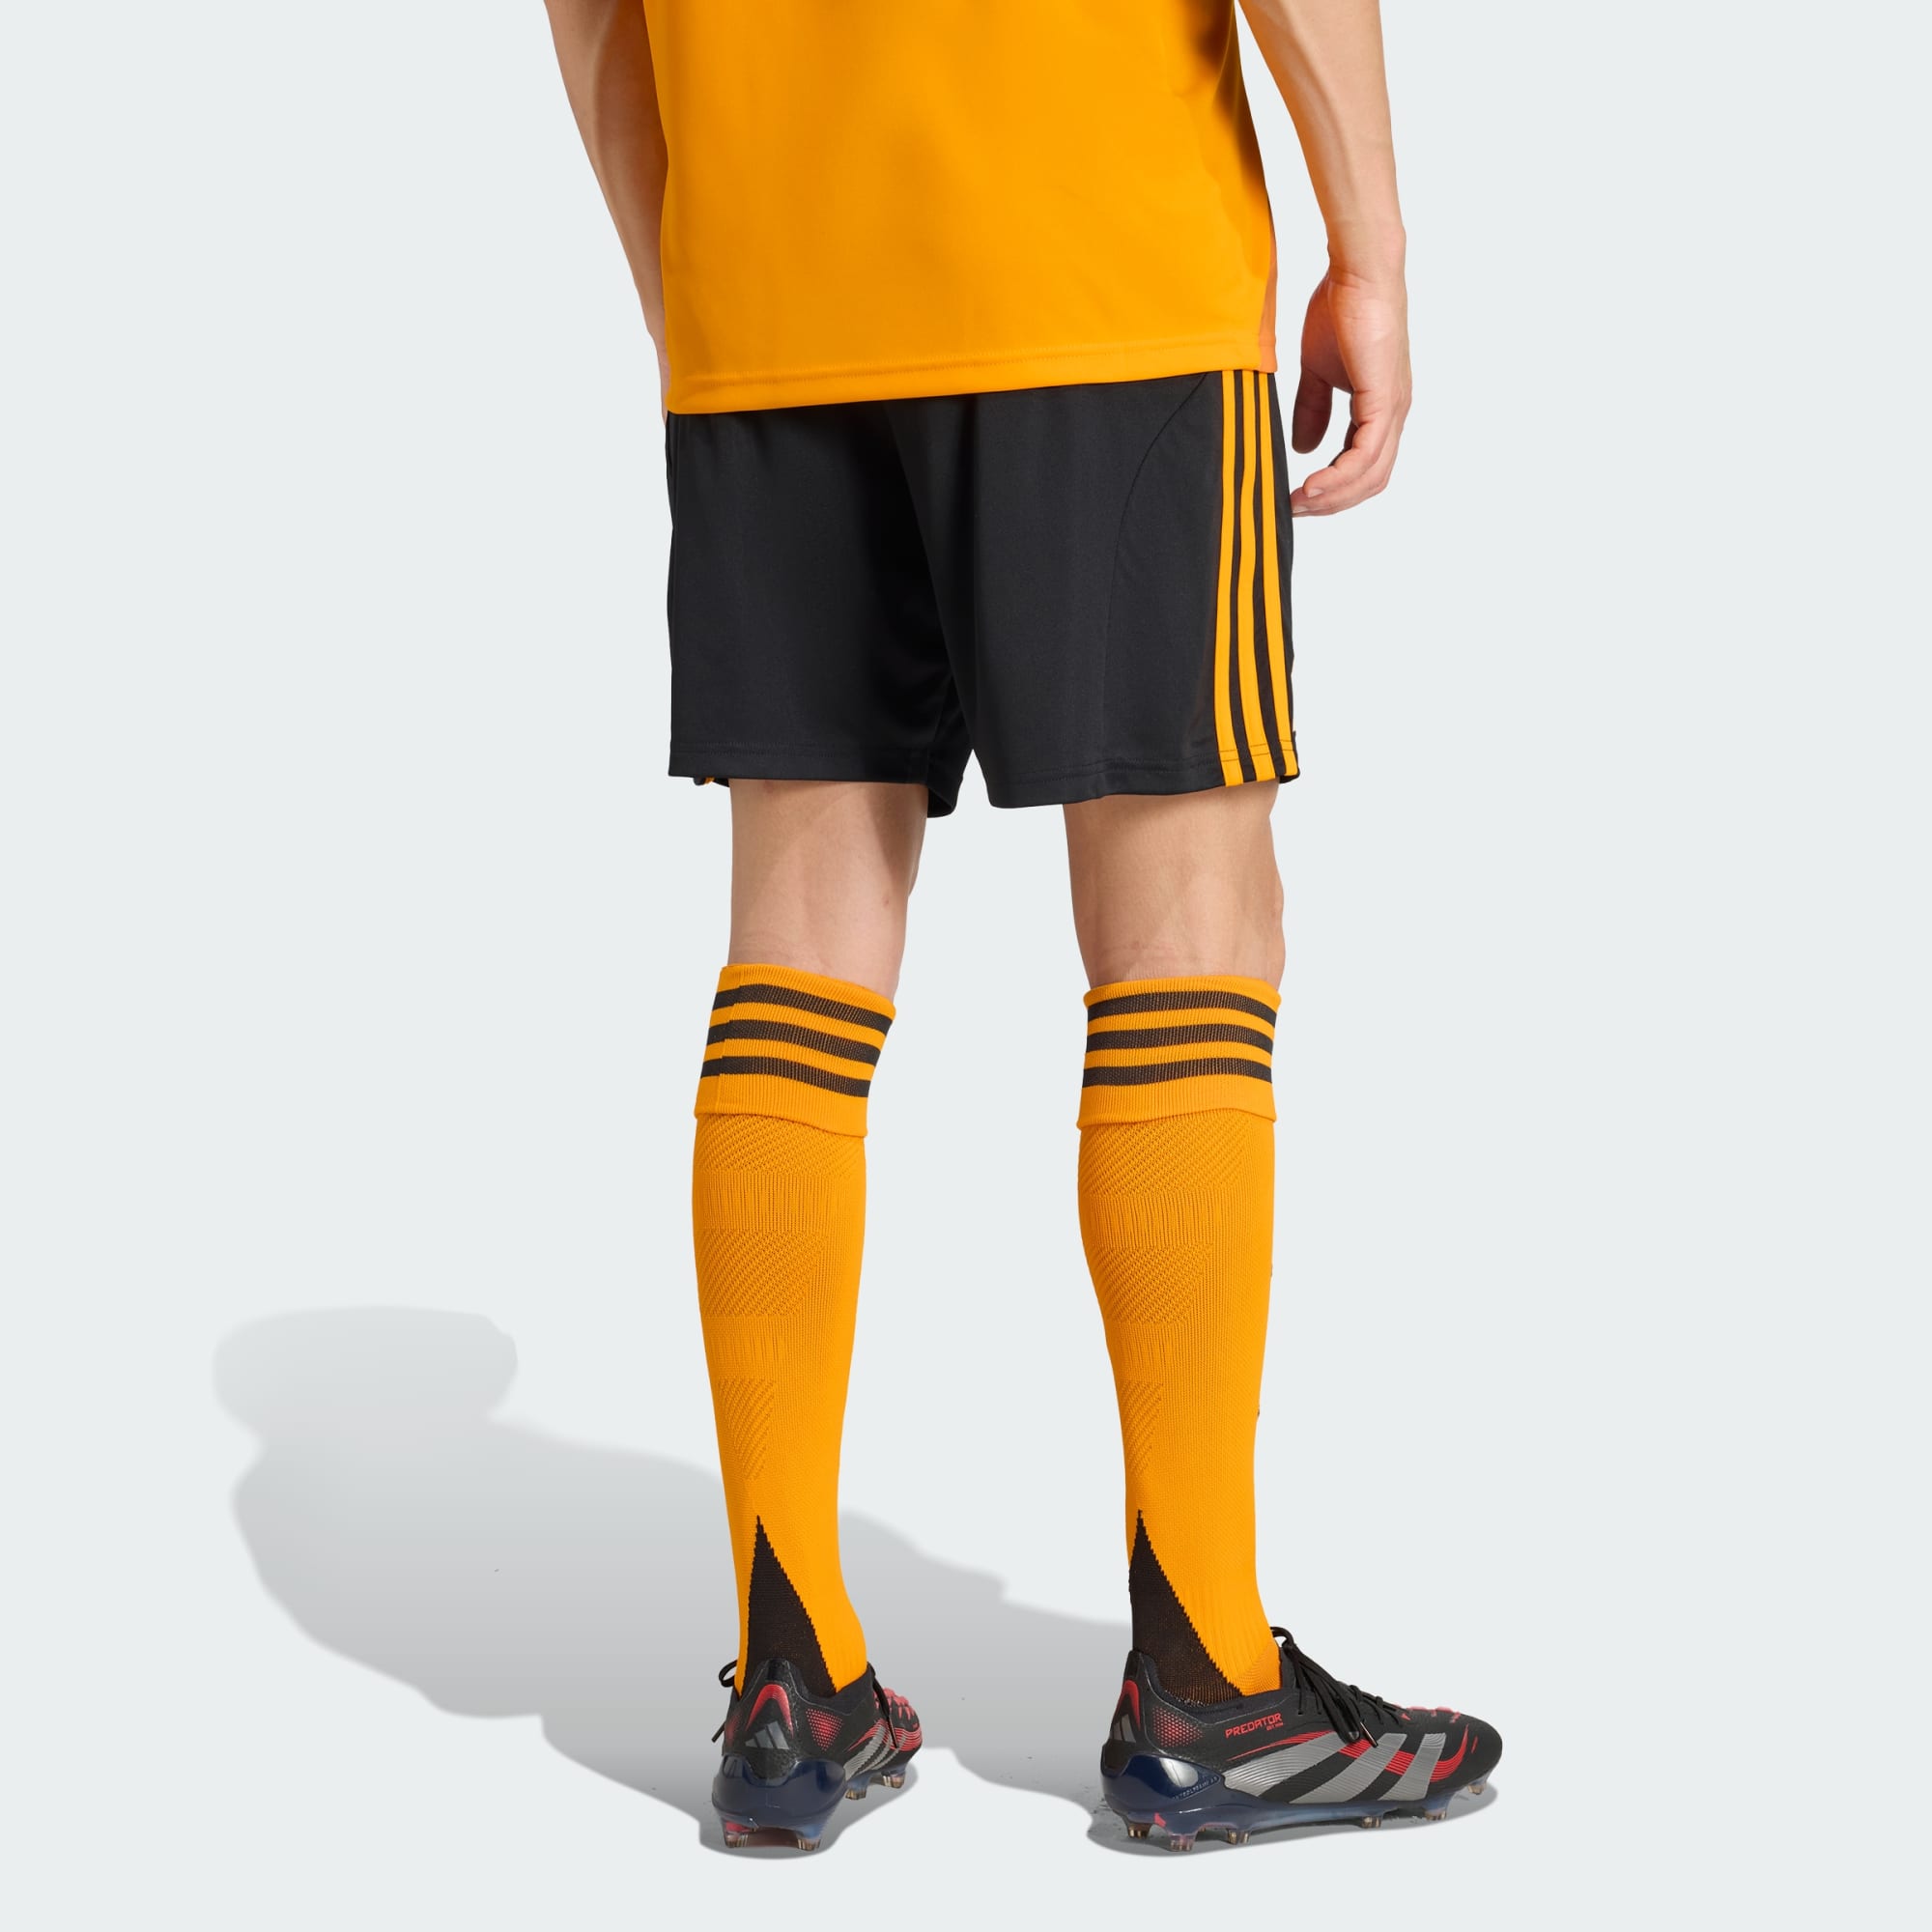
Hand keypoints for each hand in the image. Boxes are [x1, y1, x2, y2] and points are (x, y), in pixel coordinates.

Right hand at [1289, 267, 1410, 515]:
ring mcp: (1392, 410)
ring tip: (1300, 503)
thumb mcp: (1318, 371)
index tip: (1297, 497)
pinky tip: (1313, 485)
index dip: (1332, 489)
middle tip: (1295, 509)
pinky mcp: (1384, 401)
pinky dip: (1339, 477)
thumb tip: (1305, 448)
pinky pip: (1365, 456)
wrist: (1357, 274)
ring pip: (1370, 476)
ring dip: (1333, 497)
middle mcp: (1392, 414)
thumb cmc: (1341, 309)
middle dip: (1332, 503)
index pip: (1363, 467)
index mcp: (1379, 409)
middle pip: (1370, 482)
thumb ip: (1312, 410)